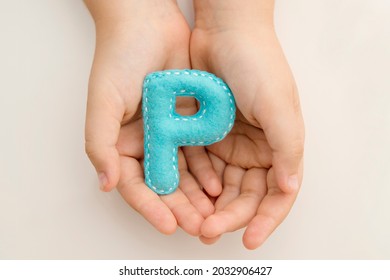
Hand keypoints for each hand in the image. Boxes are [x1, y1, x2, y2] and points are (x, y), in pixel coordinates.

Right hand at [84, 0, 217, 235]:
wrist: (148, 20)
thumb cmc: (120, 56)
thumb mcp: (103, 101)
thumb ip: (100, 144)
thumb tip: (106, 184)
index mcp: (120, 143)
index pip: (135, 185)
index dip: (151, 207)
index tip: (169, 225)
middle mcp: (144, 142)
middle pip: (163, 184)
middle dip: (179, 208)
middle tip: (198, 227)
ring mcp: (167, 133)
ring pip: (184, 174)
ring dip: (196, 196)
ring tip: (212, 215)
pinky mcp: (188, 122)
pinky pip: (199, 153)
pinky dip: (207, 170)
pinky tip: (218, 185)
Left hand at [190, 0, 304, 248]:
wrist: (224, 31)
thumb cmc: (257, 64)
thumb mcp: (278, 106)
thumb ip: (287, 149)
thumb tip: (289, 188)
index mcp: (280, 146)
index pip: (276, 194)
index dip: (266, 219)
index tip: (249, 240)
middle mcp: (257, 149)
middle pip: (245, 195)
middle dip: (230, 216)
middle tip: (209, 231)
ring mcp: (230, 143)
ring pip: (221, 187)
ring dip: (210, 206)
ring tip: (195, 222)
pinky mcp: (206, 136)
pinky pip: (201, 167)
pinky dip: (196, 183)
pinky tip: (188, 194)